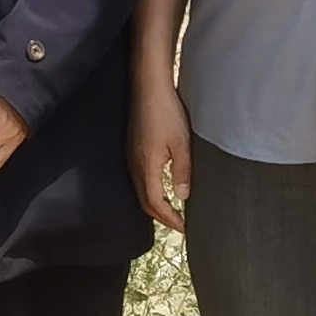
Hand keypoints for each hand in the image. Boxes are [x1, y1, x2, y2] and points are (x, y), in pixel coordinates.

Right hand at [130, 68, 191, 232]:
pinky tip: (161, 187)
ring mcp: (131, 157)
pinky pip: (140, 179)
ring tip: (172, 211)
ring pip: (141, 191)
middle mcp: (135, 166)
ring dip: (155, 205)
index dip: (170, 219)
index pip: (156, 205)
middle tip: (179, 224)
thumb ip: (182, 172)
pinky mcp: (132, 148)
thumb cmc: (166, 112)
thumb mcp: (181, 143)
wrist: (148, 87)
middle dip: (162, 217)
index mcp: (147, 168)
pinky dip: (151, 190)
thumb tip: (183, 196)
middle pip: (145, 202)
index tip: (184, 228)